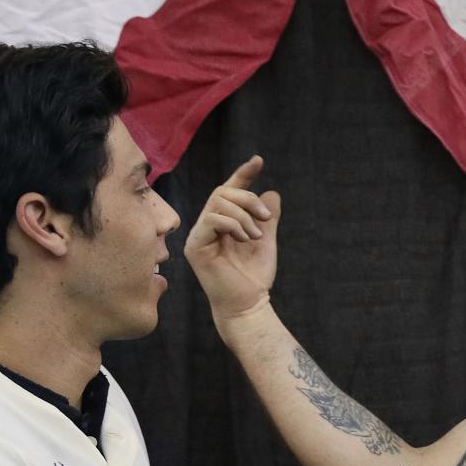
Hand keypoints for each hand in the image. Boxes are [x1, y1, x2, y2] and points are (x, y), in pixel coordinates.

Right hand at [183, 155, 279, 321]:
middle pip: (223, 192)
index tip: (258, 160)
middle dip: (248, 198)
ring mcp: (199, 236)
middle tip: (267, 218)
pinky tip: (244, 239)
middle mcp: (207, 226)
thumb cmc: (254, 277)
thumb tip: (271, 192)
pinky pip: (212, 219)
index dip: (243, 174)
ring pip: (218, 203)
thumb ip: (267, 217)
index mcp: (222, 223)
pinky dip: (233, 224)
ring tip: (256, 235)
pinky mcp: (194, 246)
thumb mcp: (265, 240)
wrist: (248, 305)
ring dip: (243, 215)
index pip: (229, 192)